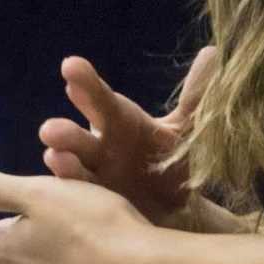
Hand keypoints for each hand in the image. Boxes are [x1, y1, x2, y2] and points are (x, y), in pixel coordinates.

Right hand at [38, 46, 216, 228]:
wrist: (180, 211)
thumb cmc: (173, 161)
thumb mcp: (185, 127)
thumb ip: (195, 94)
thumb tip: (214, 53)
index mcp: (120, 123)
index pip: (100, 99)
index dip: (86, 83)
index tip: (71, 66)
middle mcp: (101, 147)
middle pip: (79, 136)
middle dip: (65, 132)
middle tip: (50, 127)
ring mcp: (96, 177)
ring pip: (74, 167)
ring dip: (63, 162)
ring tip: (53, 155)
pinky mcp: (97, 206)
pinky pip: (83, 199)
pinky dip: (74, 192)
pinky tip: (65, 190)